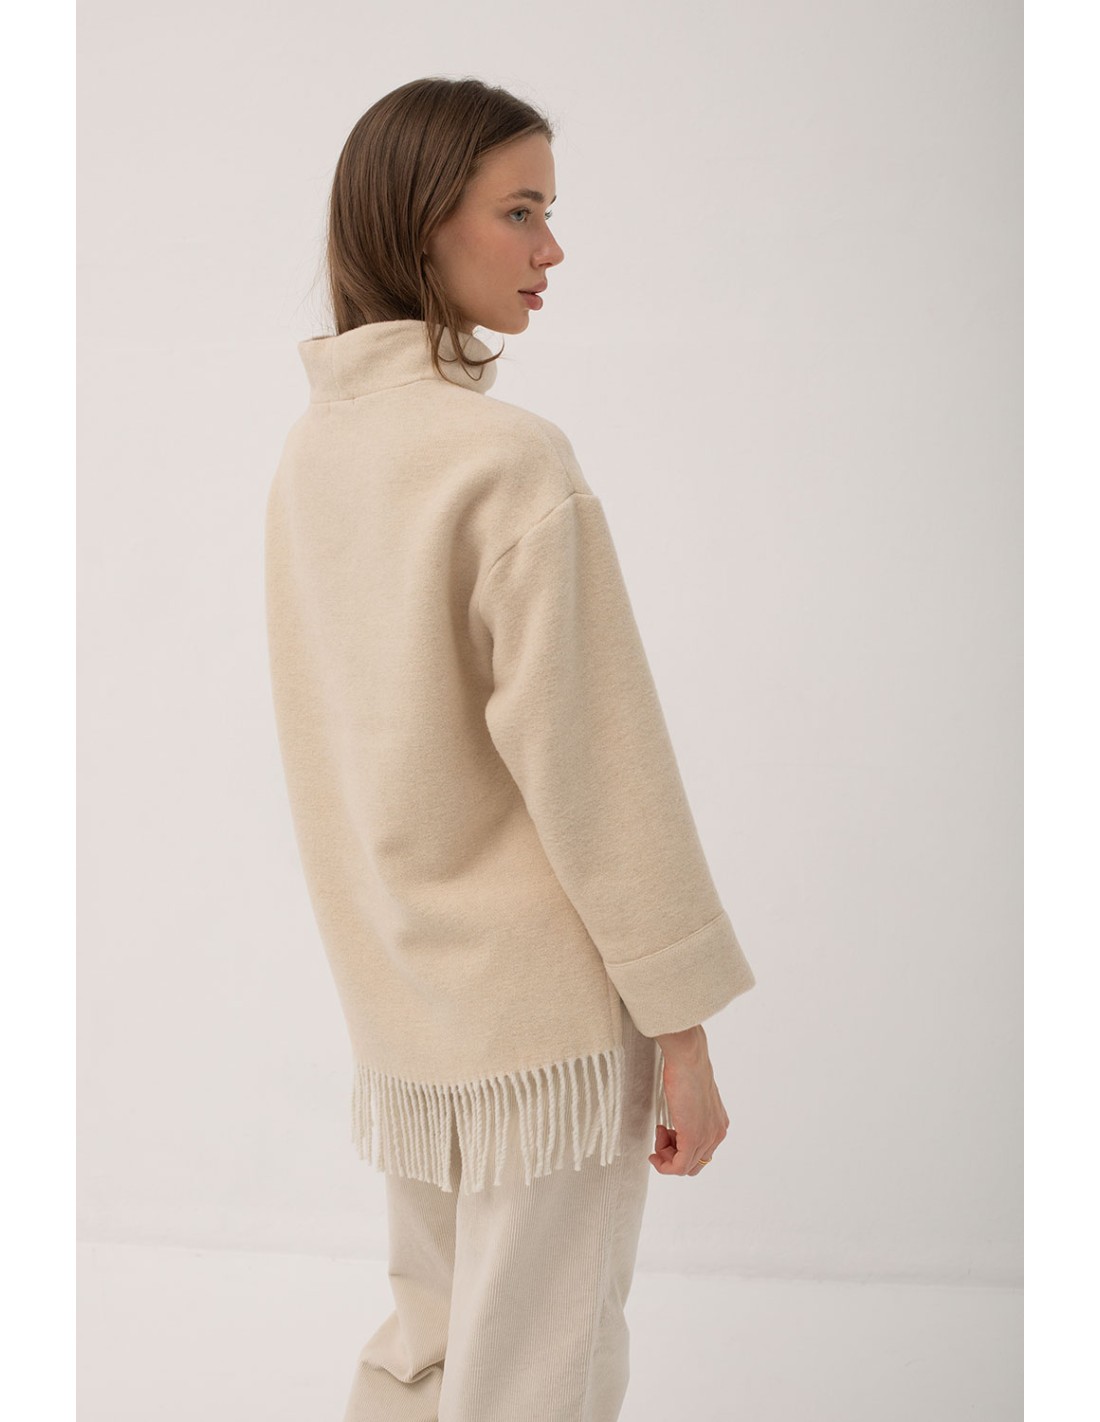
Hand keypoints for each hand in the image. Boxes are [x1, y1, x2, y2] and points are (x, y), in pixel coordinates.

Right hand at [648, 1032, 729, 1176]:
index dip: (679, 1149)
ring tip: (659, 1131)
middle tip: (660, 1135)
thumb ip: (691, 1115)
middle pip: (694, 1164)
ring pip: (685, 1167)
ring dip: (665, 1156)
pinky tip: (654, 1152)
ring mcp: (707, 1138)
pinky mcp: (693, 1138)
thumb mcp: (691, 1099)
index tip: (664, 1134)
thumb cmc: (686, 1071)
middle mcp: (717, 1134)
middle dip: (672, 1155)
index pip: (701, 1154)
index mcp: (719, 1125)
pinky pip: (678, 1167)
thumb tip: (678, 1124)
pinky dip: (664, 1166)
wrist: (688, 1060)